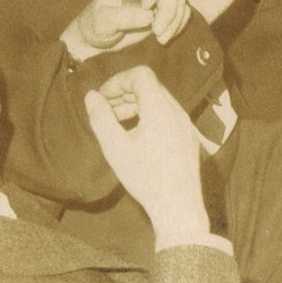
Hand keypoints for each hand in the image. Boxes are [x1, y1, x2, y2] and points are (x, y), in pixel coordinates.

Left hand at [60, 0, 189, 61]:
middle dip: (168, 10)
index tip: (147, 8)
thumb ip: (123, 18)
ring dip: (175, 20)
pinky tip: (165, 38)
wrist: (97, 39)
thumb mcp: (102, 23)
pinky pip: (181, 11)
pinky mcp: (162, 12)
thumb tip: (149, 16)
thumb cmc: (95, 26)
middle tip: (157, 32)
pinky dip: (178, 24)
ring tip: (161, 39)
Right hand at [85, 67, 209, 240]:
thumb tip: (92, 96)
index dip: (119, 80)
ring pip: (159, 102)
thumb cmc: (145, 178)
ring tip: (118, 125)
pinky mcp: (190, 139)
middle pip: (150, 87)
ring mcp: (186, 125)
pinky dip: (150, 117)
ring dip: (136, 106)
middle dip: (124, 94)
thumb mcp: (115, 148)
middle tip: (106, 110)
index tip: (103, 96)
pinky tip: (138, 138)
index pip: (141, 74)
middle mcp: (177, 111)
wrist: (179, 208)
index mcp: (160, 108)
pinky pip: (168, 116)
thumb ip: (101, 118)